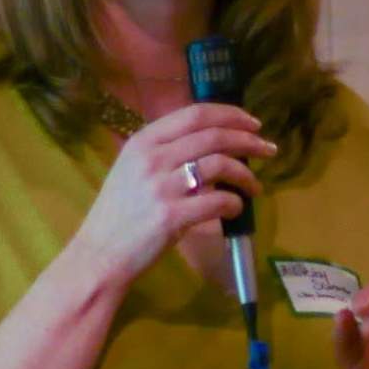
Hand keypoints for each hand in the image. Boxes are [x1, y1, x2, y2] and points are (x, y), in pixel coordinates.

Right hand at [75, 103, 272, 294]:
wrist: (100, 254)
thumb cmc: (118, 213)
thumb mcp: (132, 169)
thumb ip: (164, 151)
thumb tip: (210, 142)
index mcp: (143, 141)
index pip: (195, 114)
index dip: (230, 115)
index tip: (252, 124)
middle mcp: (152, 158)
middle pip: (214, 135)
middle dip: (248, 140)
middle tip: (268, 149)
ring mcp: (162, 187)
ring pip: (220, 165)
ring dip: (246, 175)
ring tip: (254, 187)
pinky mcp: (172, 216)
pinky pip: (218, 201)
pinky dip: (234, 203)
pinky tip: (235, 209)